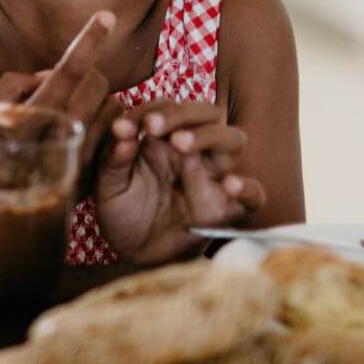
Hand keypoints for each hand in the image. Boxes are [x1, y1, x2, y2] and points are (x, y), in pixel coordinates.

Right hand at [0, 13, 124, 189]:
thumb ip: (11, 87)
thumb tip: (43, 76)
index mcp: (30, 118)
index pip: (69, 70)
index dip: (89, 39)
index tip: (107, 15)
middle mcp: (60, 138)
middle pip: (98, 85)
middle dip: (88, 71)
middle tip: (63, 80)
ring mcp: (79, 161)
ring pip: (113, 111)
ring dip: (98, 100)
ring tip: (69, 110)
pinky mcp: (89, 180)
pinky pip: (111, 139)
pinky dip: (101, 126)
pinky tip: (77, 133)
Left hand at [94, 99, 265, 263]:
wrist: (135, 255)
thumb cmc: (123, 212)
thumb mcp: (109, 185)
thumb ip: (114, 158)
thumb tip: (121, 130)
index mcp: (163, 140)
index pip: (169, 108)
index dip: (150, 111)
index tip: (127, 127)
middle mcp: (193, 153)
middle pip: (208, 114)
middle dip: (183, 113)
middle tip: (154, 127)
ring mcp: (212, 178)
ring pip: (233, 140)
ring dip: (210, 135)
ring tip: (181, 143)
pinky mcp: (226, 209)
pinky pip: (254, 194)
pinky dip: (247, 187)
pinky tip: (228, 184)